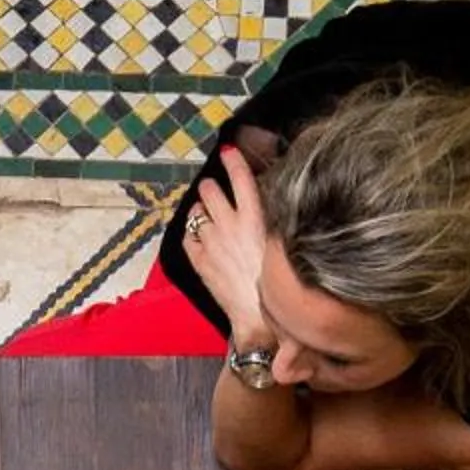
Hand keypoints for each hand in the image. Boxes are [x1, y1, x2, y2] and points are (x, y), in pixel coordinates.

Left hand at [190, 144, 273, 344]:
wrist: (260, 318)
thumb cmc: (279, 286)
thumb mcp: (282, 245)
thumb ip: (272, 221)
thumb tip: (266, 207)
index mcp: (255, 219)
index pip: (241, 177)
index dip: (233, 160)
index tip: (228, 151)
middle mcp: (230, 226)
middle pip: (211, 190)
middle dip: (211, 187)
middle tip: (215, 189)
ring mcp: (211, 243)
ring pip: (196, 212)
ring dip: (200, 210)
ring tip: (206, 214)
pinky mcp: (199, 261)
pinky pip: (187, 238)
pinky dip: (191, 235)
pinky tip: (199, 237)